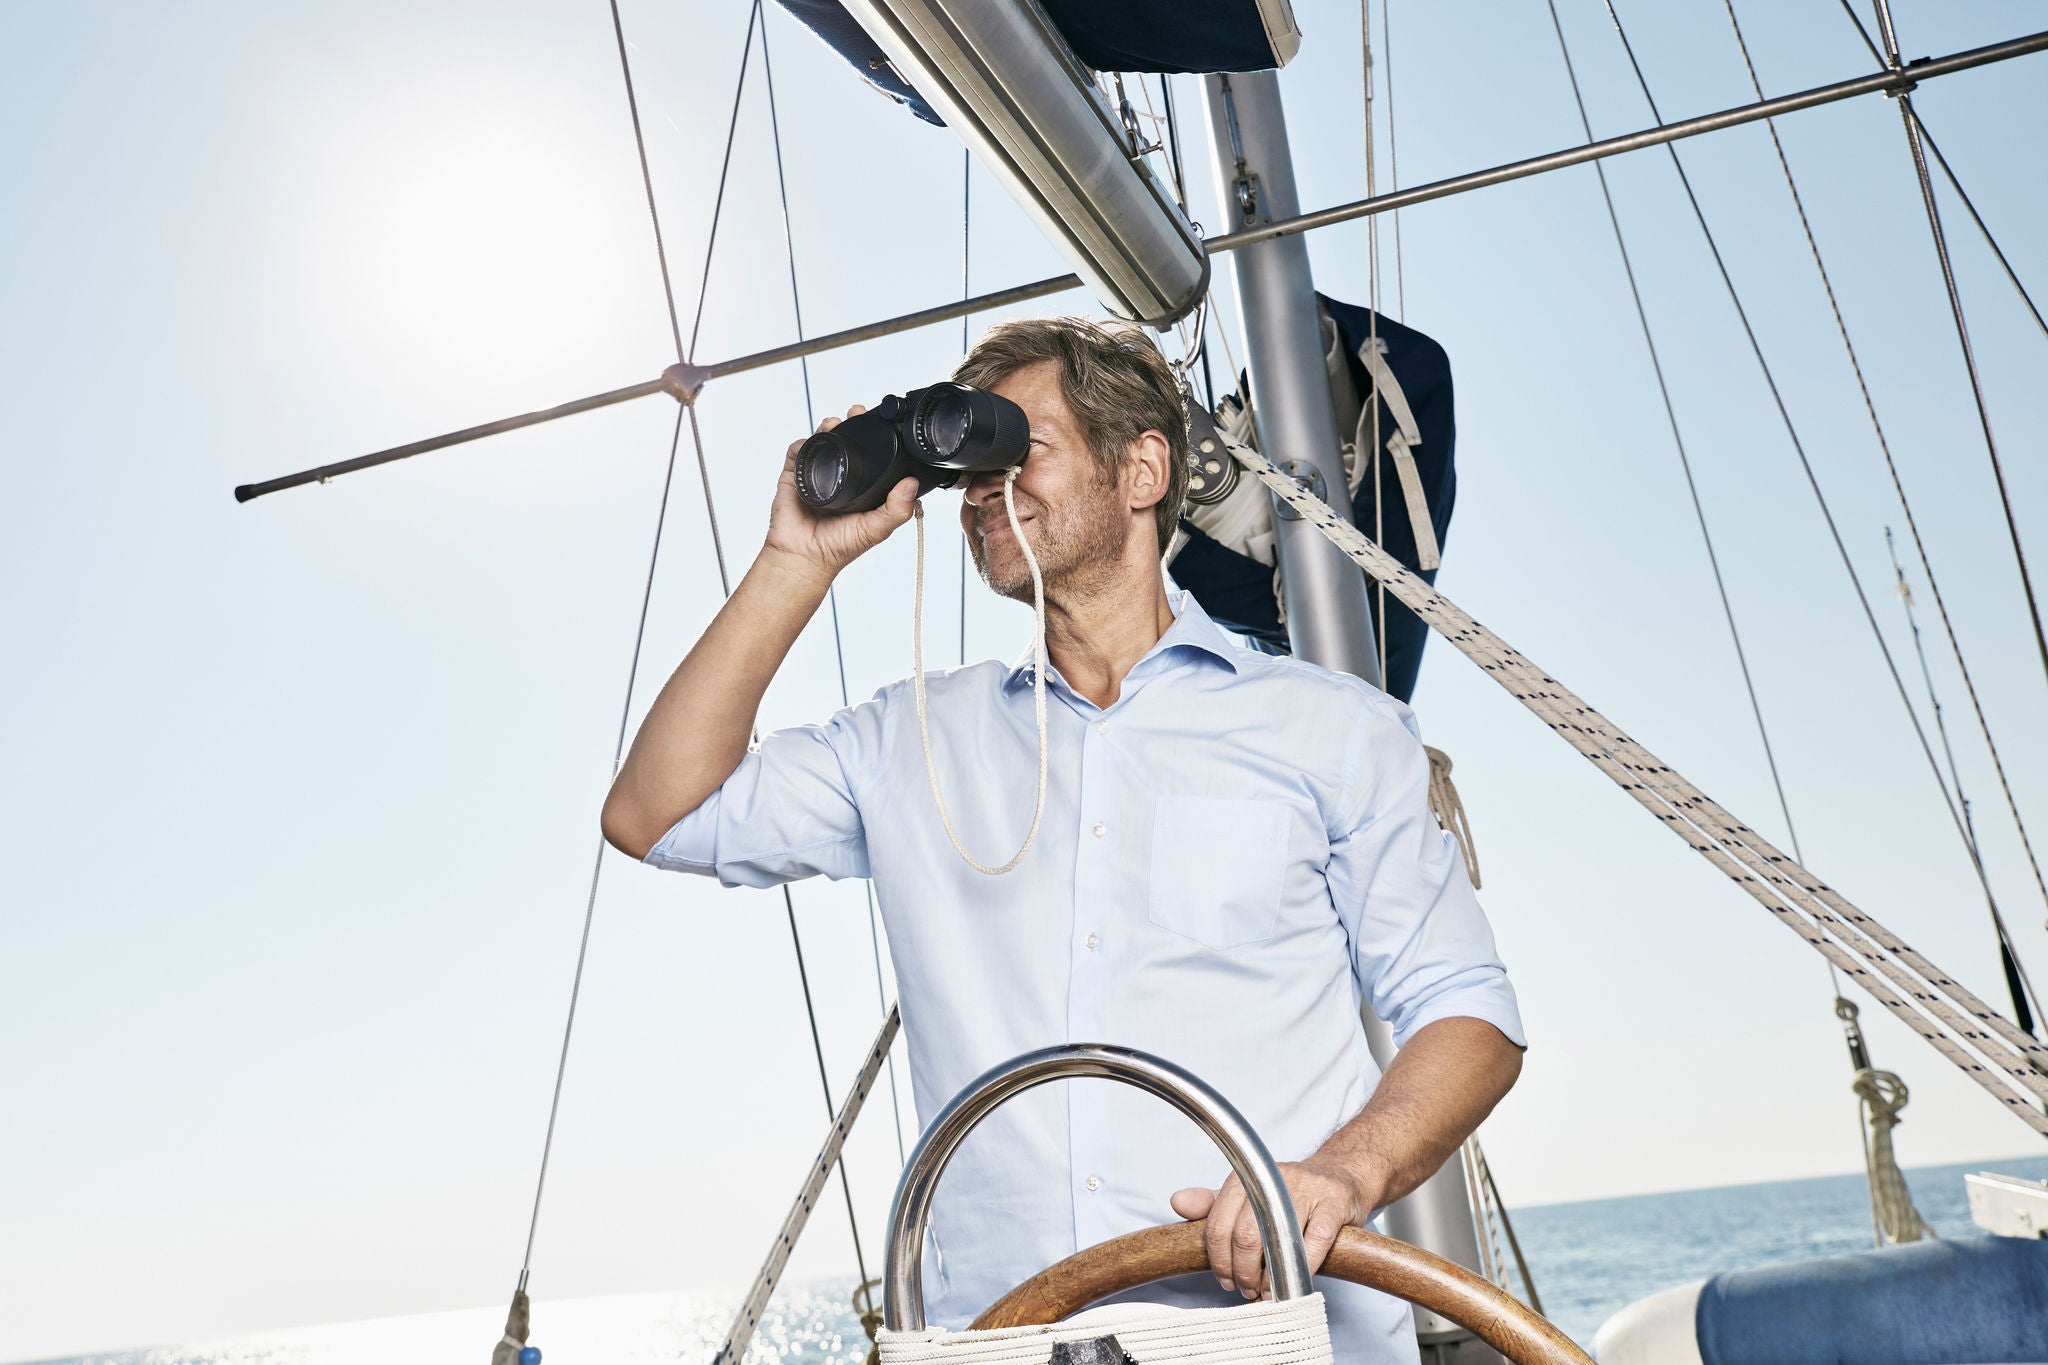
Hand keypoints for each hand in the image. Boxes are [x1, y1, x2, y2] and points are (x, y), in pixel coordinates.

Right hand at [761, 405, 918, 585]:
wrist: (803, 557)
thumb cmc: (839, 547)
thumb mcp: (876, 529)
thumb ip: (896, 509)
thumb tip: (911, 484)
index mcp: (863, 486)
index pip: (871, 453)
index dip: (876, 436)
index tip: (881, 423)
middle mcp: (841, 476)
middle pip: (846, 440)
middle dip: (851, 423)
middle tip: (856, 414)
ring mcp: (817, 474)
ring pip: (822, 440)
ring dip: (827, 427)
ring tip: (833, 424)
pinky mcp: (794, 476)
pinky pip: (797, 452)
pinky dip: (803, 443)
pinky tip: (810, 444)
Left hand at [1169, 1158, 1379, 1299]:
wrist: (1341, 1176)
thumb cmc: (1290, 1194)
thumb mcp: (1248, 1196)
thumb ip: (1213, 1204)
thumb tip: (1177, 1202)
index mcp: (1247, 1178)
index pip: (1220, 1223)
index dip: (1219, 1259)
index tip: (1225, 1280)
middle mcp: (1273, 1180)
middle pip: (1246, 1234)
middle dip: (1243, 1271)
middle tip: (1247, 1289)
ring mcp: (1306, 1189)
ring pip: (1278, 1238)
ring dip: (1271, 1275)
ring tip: (1268, 1292)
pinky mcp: (1334, 1203)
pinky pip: (1315, 1240)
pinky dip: (1303, 1268)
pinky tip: (1296, 1282)